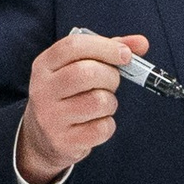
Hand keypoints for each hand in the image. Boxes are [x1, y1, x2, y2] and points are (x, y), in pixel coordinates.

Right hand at [18, 30, 146, 183]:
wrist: (42, 137)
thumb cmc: (69, 94)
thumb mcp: (79, 67)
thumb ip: (108, 51)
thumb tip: (141, 43)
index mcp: (44, 65)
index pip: (73, 46)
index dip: (105, 47)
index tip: (125, 55)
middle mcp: (42, 89)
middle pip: (87, 73)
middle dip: (111, 76)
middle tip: (111, 82)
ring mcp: (50, 117)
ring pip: (98, 101)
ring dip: (110, 102)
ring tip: (101, 104)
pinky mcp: (63, 141)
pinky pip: (102, 128)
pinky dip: (107, 124)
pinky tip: (95, 123)